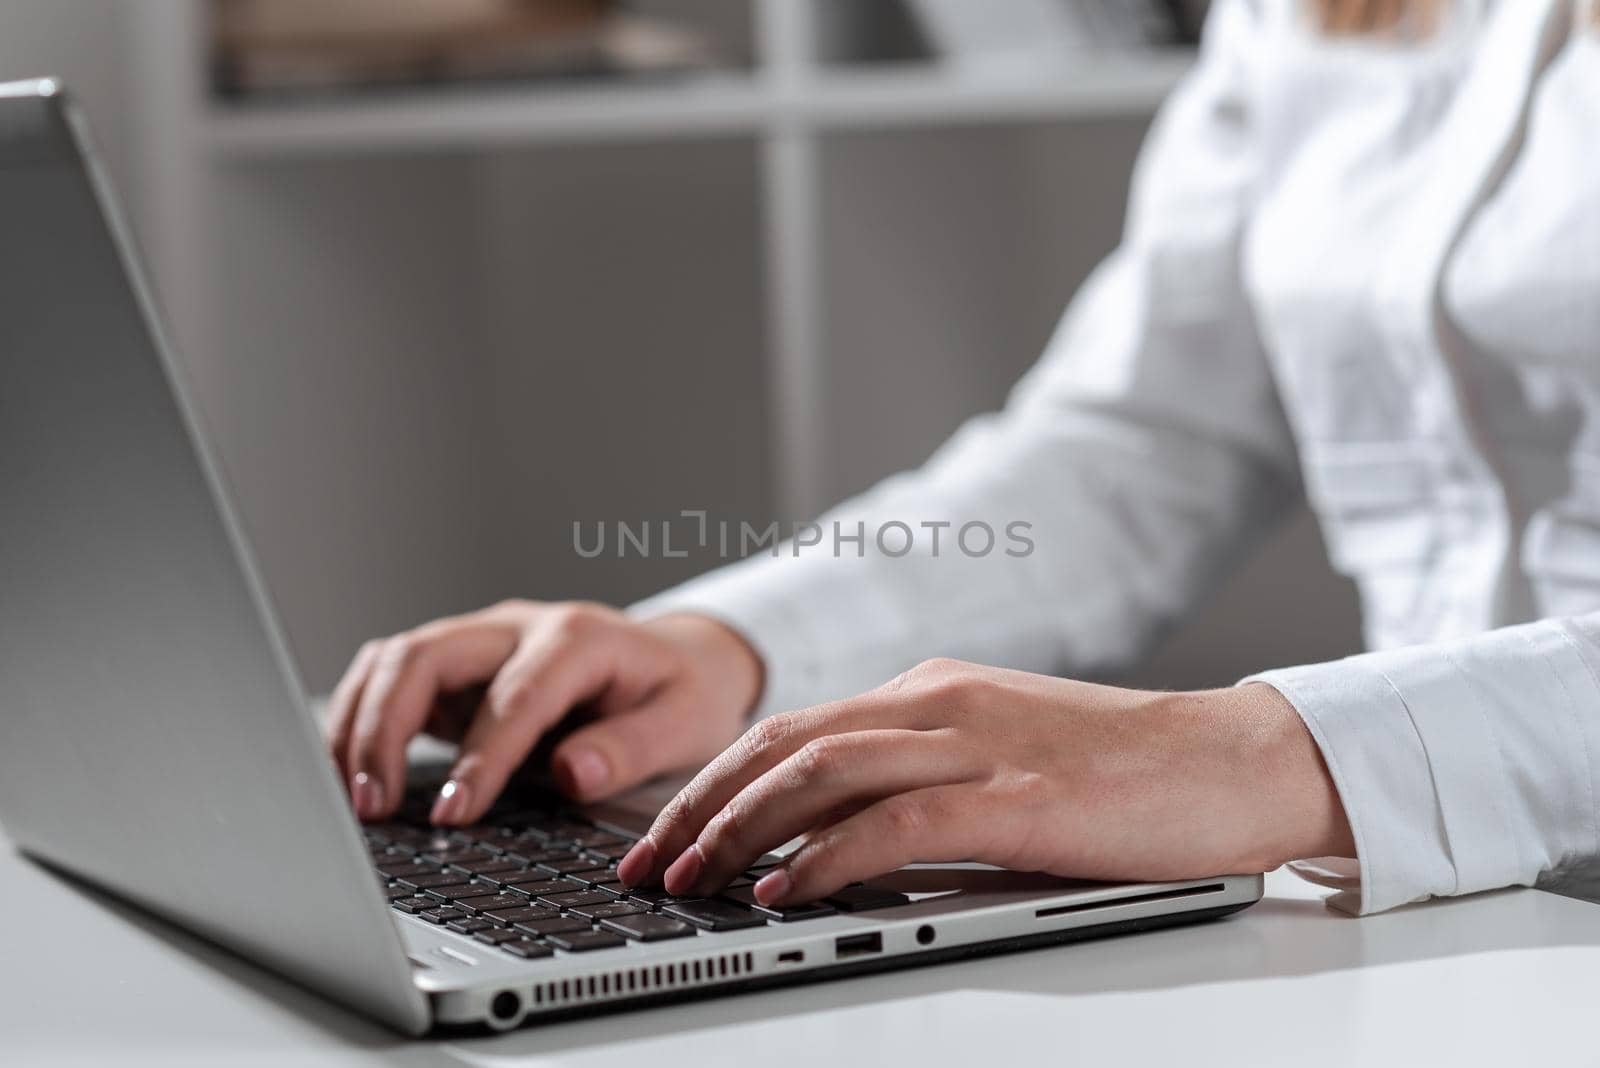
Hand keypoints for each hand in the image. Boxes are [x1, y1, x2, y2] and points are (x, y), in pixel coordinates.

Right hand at [326, 602, 762, 824]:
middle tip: (371, 805)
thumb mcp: (684, 724)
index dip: (479, 756)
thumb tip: (570, 773)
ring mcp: (480, 642)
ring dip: (359, 724)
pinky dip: (360, 720)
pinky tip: (351, 773)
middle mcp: (517, 629)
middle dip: (385, 729)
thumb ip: (629, 749)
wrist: (679, 659)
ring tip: (352, 798)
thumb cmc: (682, 693)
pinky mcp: (457, 667)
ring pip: (393, 660)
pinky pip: (389, 679)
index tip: (453, 815)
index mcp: (577, 638)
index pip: (513, 695)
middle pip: (425, 655)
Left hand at [617, 658, 1352, 906]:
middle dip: (700, 806)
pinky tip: (785, 892)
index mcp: (929, 692)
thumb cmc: (1121, 775)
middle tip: (645, 864)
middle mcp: (939, 703)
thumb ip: (920, 779)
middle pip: (785, 744)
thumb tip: (831, 837)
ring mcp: (978, 743)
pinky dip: (827, 857)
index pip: (792, 731)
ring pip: (822, 773)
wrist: (1233, 761)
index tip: (664, 835)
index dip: (714, 782)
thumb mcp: (999, 758)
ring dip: (742, 830)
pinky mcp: (1018, 795)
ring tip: (692, 881)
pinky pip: (897, 822)